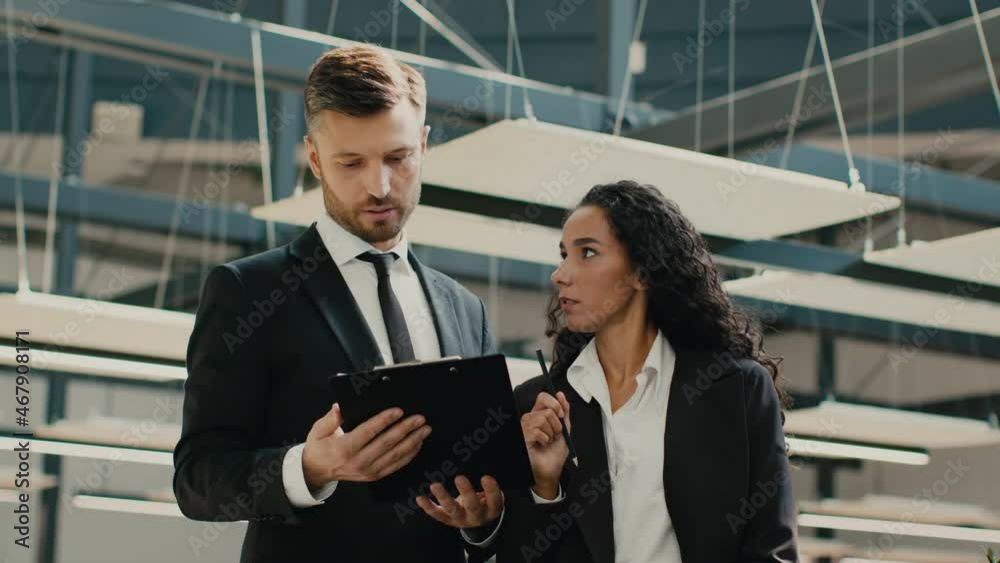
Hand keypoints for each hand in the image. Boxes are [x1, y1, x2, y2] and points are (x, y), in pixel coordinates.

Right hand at [302, 404, 430, 490]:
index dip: (385, 420)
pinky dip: (409, 455)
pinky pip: (396, 465)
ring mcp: (368, 471)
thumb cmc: (320, 447)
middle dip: (406, 429)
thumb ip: (330, 419)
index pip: (369, 432)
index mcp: (345, 448)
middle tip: (420, 418)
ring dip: (412, 441)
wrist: (317, 471)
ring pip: (395, 455)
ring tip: (425, 429)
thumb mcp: (318, 431)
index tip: (399, 411)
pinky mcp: (374, 476)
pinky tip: (417, 444)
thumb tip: (339, 407)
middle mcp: (358, 461)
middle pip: (387, 443)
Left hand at [415, 475, 502, 528]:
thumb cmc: (485, 499)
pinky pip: (437, 514)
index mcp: (491, 509)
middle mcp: (476, 516)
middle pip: (472, 506)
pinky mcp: (447, 519)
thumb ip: (489, 483)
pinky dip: (427, 506)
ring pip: (451, 509)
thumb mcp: (492, 493)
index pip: (494, 500)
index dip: (491, 490)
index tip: (486, 477)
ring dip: (443, 497)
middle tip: (459, 478)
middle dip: (465, 492)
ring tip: (435, 485)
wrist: (477, 520)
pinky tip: (419, 498)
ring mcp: (460, 519)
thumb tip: (485, 456)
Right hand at [521, 391, 570, 498]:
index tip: (561, 415)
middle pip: (547, 410)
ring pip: (542, 420)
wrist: (552, 469)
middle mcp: (530, 419)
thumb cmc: (555, 452)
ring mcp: (525, 428)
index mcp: (539, 414)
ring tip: (549, 441)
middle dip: (557, 425)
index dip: (554, 403)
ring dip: (551, 433)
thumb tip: (560, 394)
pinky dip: (545, 439)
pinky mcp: (523, 437)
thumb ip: (564, 411)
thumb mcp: (565, 429)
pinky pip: (537, 431)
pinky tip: (543, 444)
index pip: (542, 397)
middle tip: (555, 435)